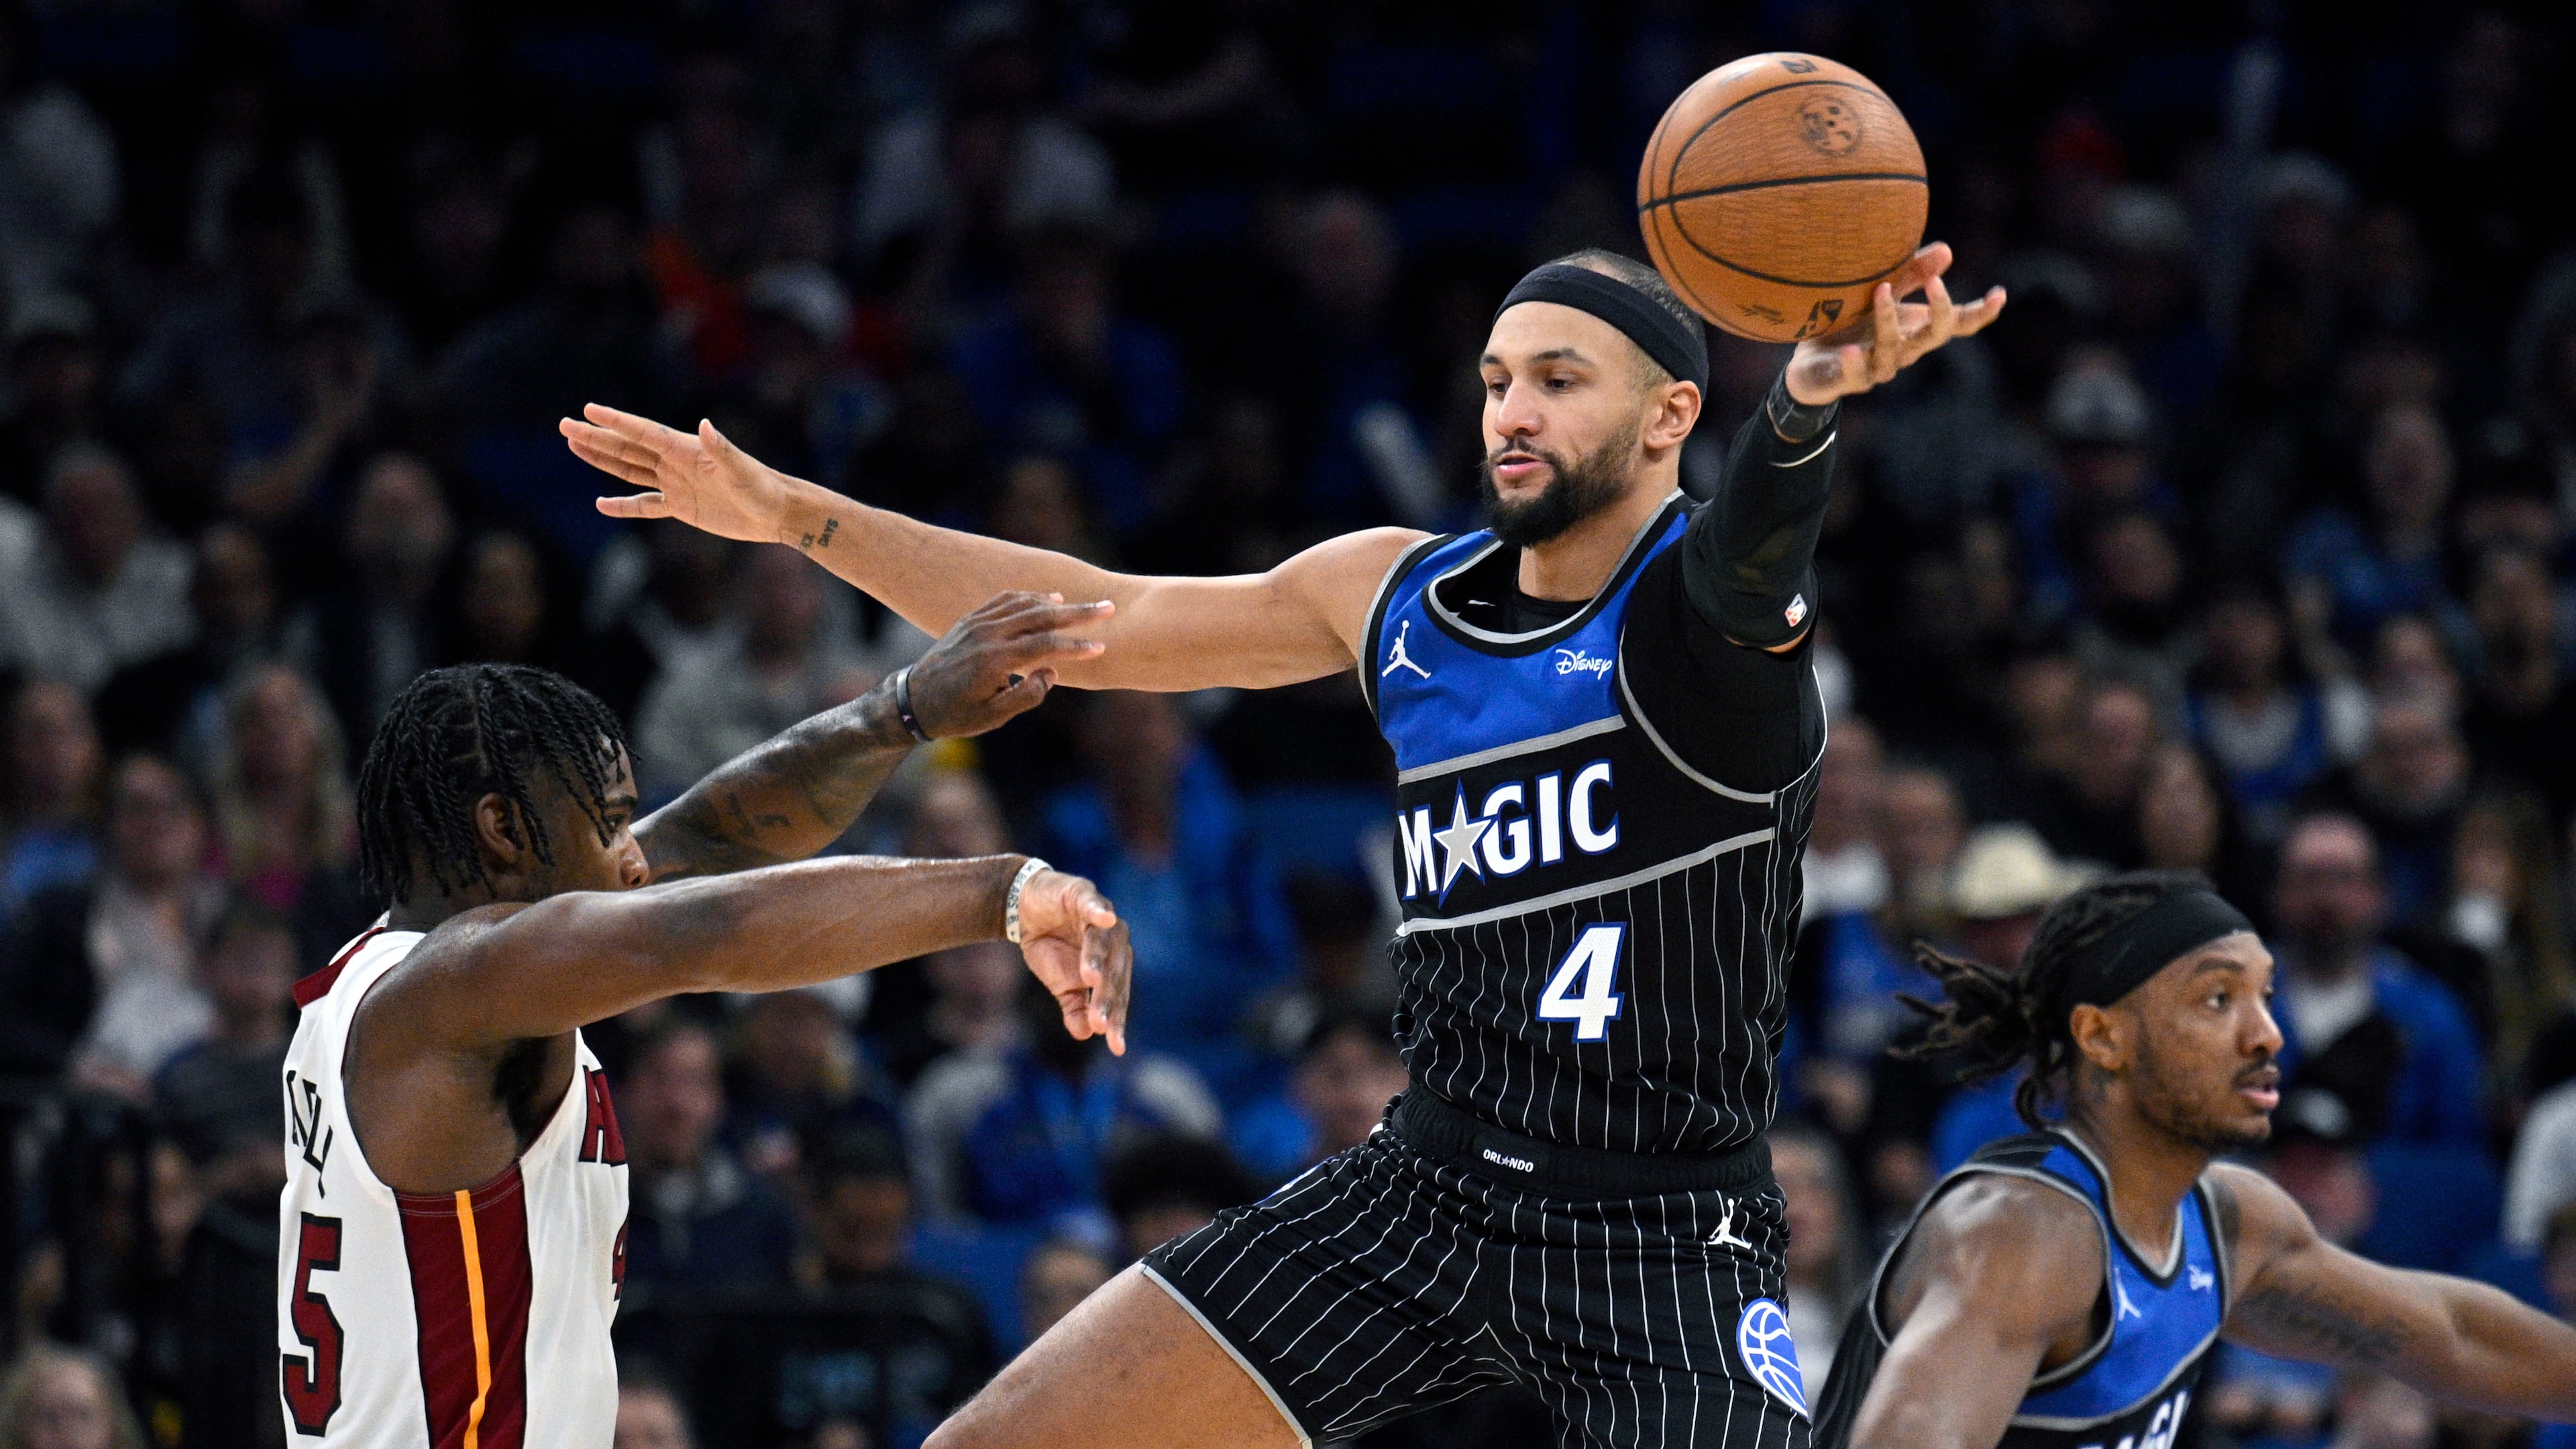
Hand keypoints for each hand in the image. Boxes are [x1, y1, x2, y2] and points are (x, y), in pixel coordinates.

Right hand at [562, 406, 800, 543]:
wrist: (777, 512)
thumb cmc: (763, 488)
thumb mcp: (742, 470)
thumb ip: (721, 449)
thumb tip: (705, 426)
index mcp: (685, 449)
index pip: (642, 432)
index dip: (615, 421)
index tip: (588, 410)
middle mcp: (675, 462)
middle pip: (627, 447)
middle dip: (596, 436)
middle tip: (565, 425)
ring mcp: (676, 484)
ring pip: (630, 469)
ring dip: (602, 459)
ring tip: (574, 446)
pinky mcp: (682, 506)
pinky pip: (645, 505)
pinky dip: (624, 505)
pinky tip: (602, 503)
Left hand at [900, 591, 1112, 738]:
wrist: (912, 701)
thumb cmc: (956, 715)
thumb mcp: (993, 717)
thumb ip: (1026, 695)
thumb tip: (1052, 671)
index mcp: (994, 660)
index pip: (1045, 645)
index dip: (1075, 646)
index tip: (1101, 647)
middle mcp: (987, 634)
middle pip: (1041, 615)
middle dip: (1078, 613)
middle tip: (1108, 608)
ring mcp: (977, 623)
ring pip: (1024, 604)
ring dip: (1056, 602)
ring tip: (1081, 606)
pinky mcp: (969, 620)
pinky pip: (1004, 600)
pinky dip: (1027, 597)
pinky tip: (1044, 599)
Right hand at [1012, 867, 1131, 1054]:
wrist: (1026, 910)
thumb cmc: (1051, 947)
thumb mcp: (1060, 983)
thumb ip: (1074, 1007)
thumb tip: (1085, 1035)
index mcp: (1114, 965)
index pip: (1118, 995)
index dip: (1117, 1021)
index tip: (1116, 1047)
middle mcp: (1116, 942)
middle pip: (1113, 973)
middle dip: (1106, 998)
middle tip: (1099, 1023)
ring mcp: (1100, 918)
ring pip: (1103, 942)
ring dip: (1098, 959)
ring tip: (1091, 979)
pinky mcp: (1084, 895)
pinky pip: (1093, 904)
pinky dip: (1099, 911)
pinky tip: (1106, 918)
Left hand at [1785, 242, 2006, 405]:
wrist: (1810, 362)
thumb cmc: (1853, 324)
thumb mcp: (1882, 292)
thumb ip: (1911, 274)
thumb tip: (1947, 250)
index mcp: (1916, 329)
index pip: (1956, 324)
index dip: (1979, 313)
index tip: (2000, 294)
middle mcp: (1903, 350)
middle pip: (1932, 337)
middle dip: (1939, 313)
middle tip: (1936, 283)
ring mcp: (1876, 367)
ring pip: (1892, 351)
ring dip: (1889, 322)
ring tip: (1881, 291)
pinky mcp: (1847, 380)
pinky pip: (1854, 375)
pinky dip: (1854, 363)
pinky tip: (1851, 349)